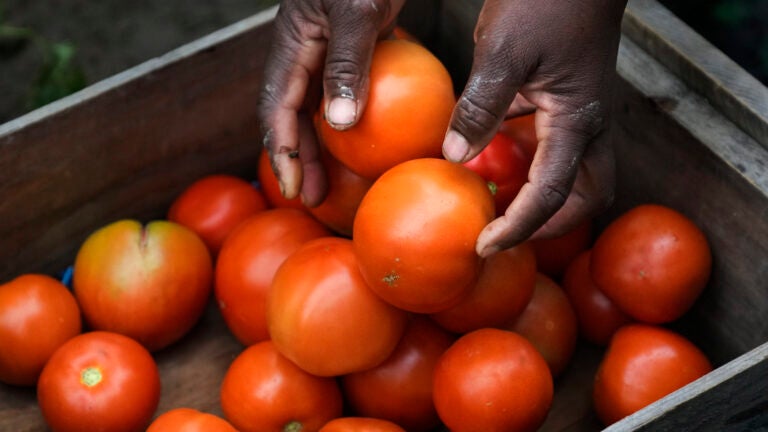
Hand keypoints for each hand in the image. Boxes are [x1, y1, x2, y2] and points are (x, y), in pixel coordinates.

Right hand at [256, 0, 404, 206]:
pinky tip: (369, 141)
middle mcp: (305, 49)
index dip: (281, 150)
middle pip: (293, 113)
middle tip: (311, 198)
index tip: (293, 187)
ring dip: (324, 145)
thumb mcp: (358, 10)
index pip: (276, 105)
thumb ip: (347, 63)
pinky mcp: (356, 47)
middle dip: (298, 157)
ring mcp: (329, 49)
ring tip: (334, 182)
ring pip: (319, 106)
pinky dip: (353, 119)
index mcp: (292, 41)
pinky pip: (348, 91)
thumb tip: (338, 125)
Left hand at [442, 0, 626, 256]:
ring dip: (550, 199)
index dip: (520, 227)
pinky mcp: (573, 100)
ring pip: (582, 174)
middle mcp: (590, 124)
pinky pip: (562, 147)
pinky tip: (502, 160)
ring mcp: (585, 112)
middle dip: (551, 224)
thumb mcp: (503, 52)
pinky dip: (538, 165)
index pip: (553, 194)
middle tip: (506, 233)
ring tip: (505, 207)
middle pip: (588, 196)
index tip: (484, 246)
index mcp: (577, 121)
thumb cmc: (546, 0)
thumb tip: (456, 156)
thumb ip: (481, 107)